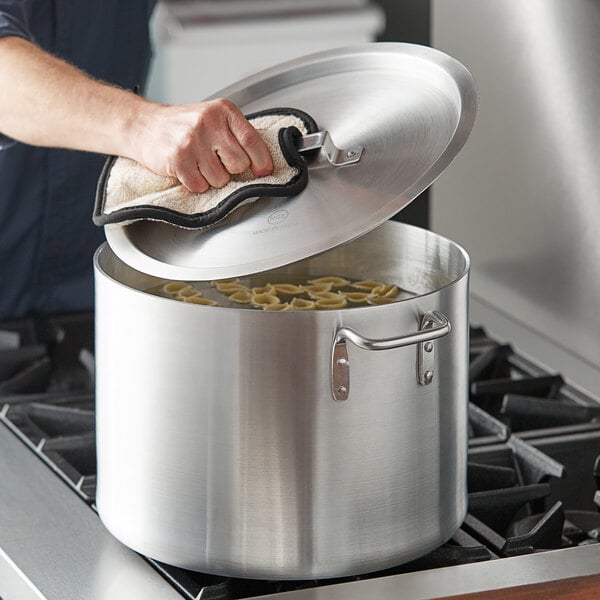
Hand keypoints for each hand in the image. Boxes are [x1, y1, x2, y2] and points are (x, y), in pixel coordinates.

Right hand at [135, 98, 273, 192]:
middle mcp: (208, 123)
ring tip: (198, 162)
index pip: (252, 140)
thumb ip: (236, 135)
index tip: (263, 171)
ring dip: (211, 178)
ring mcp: (192, 141)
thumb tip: (263, 163)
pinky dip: (196, 183)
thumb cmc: (183, 125)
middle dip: (230, 169)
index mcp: (223, 111)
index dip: (261, 160)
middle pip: (239, 164)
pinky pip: (200, 186)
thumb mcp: (213, 118)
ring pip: (220, 179)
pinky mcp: (178, 160)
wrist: (144, 126)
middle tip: (215, 160)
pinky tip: (188, 169)